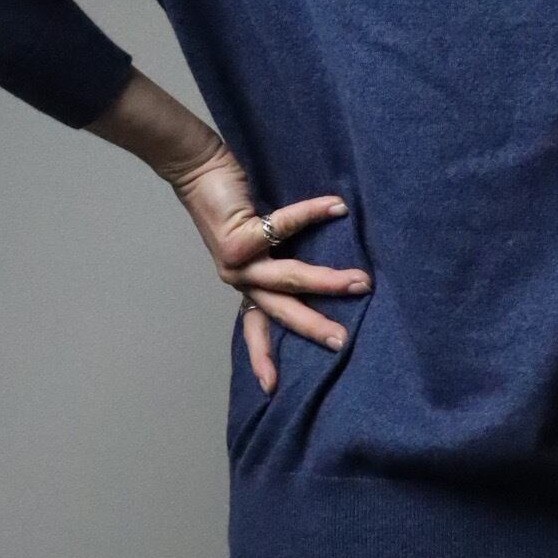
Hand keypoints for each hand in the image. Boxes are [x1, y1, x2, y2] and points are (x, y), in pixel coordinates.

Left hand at [163, 139, 369, 394]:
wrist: (197, 168)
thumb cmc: (235, 201)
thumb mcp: (263, 237)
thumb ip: (286, 253)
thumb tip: (333, 263)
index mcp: (246, 284)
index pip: (256, 326)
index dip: (263, 357)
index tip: (271, 388)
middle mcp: (240, 278)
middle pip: (279, 313)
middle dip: (313, 328)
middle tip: (343, 343)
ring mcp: (238, 261)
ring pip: (287, 279)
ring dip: (326, 282)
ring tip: (360, 283)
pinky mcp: (239, 236)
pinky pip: (284, 225)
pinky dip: (314, 214)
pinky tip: (338, 207)